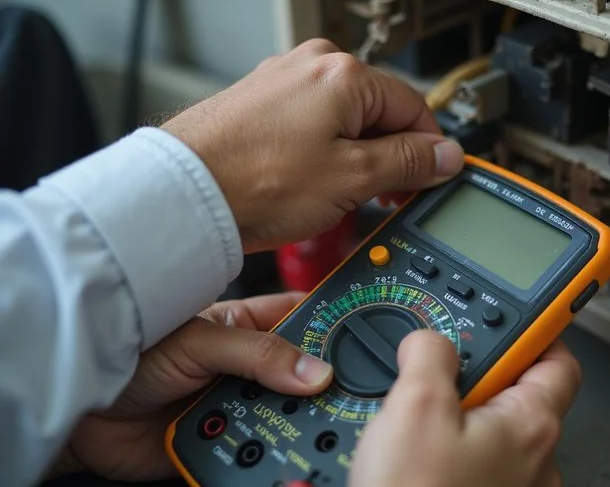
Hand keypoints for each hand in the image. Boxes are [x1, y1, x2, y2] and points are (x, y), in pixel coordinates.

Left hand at [49, 292, 332, 481]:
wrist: (83, 416)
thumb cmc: (129, 354)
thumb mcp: (199, 343)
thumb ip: (258, 354)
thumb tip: (315, 370)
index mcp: (245, 327)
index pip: (302, 317)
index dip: (333, 321)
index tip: (365, 329)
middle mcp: (247, 366)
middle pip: (302, 372)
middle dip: (324, 383)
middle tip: (353, 391)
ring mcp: (238, 403)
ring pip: (287, 412)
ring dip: (299, 421)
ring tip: (321, 425)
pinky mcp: (226, 441)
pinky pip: (261, 447)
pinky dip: (273, 453)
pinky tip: (284, 453)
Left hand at [161, 39, 463, 253]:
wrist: (183, 194)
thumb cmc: (253, 182)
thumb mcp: (352, 178)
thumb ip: (408, 163)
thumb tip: (445, 155)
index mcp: (344, 74)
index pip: (414, 108)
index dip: (429, 150)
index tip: (432, 180)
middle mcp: (311, 66)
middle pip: (379, 111)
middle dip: (389, 155)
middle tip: (385, 196)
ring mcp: (281, 82)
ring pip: (344, 120)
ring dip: (355, 157)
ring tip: (340, 196)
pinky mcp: (258, 103)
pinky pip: (310, 124)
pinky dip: (322, 152)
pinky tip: (309, 183)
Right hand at [350, 330, 580, 486]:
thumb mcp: (415, 407)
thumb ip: (431, 356)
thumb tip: (431, 340)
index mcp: (531, 425)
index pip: (559, 359)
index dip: (540, 328)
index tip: (526, 309)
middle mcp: (535, 460)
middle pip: (518, 391)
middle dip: (477, 375)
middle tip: (437, 374)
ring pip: (492, 429)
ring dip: (459, 415)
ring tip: (415, 420)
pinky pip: (477, 461)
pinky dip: (451, 447)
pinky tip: (416, 453)